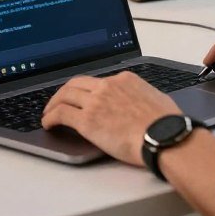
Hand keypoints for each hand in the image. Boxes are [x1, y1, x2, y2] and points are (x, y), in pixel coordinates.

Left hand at [42, 72, 181, 164]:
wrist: (163, 135)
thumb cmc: (166, 124)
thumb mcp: (156, 99)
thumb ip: (142, 97)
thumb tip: (142, 103)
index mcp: (125, 79)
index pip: (97, 81)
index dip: (86, 90)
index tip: (81, 97)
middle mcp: (108, 86)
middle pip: (77, 83)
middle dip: (64, 92)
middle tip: (58, 101)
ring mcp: (96, 101)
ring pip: (65, 95)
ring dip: (53, 103)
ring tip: (49, 113)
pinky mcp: (87, 120)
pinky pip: (61, 114)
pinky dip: (50, 117)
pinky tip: (48, 124)